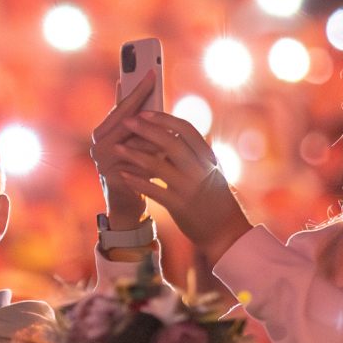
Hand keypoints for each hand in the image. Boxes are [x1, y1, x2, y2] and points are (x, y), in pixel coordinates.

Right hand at [91, 76, 157, 227]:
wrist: (125, 199)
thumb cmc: (131, 163)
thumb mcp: (130, 137)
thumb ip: (129, 114)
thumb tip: (125, 83)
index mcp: (102, 132)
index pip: (122, 107)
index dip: (137, 89)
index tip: (152, 72)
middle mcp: (98, 145)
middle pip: (127, 121)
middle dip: (148, 109)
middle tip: (164, 91)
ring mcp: (104, 163)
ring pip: (138, 144)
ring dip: (157, 140)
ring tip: (175, 135)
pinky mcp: (115, 179)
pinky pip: (141, 165)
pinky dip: (157, 160)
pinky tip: (171, 157)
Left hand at [101, 112, 253, 264]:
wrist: (225, 230)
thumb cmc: (215, 197)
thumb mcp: (211, 170)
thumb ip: (195, 152)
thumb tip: (176, 131)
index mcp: (207, 157)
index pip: (186, 130)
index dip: (164, 119)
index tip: (144, 112)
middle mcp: (200, 169)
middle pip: (171, 142)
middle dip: (147, 129)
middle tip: (126, 121)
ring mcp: (189, 187)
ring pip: (158, 165)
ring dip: (134, 154)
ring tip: (116, 147)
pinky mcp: (179, 206)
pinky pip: (154, 190)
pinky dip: (137, 181)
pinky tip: (122, 175)